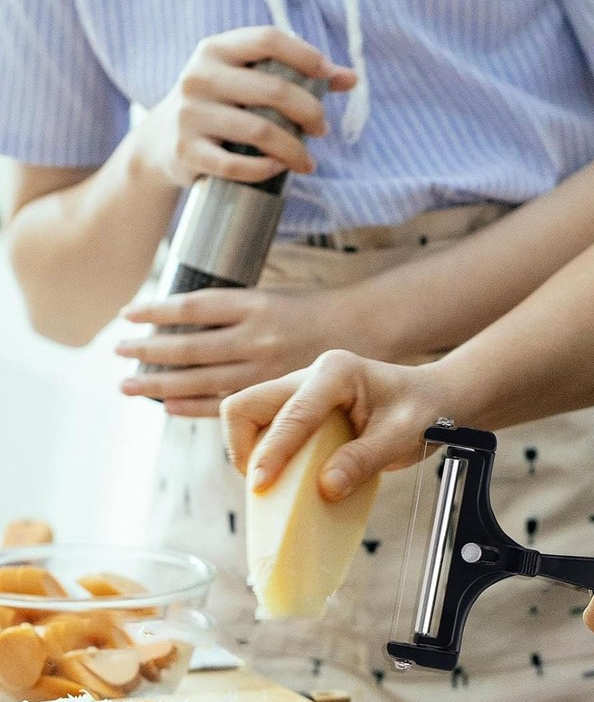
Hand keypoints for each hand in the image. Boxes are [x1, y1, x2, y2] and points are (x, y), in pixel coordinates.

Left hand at [115, 286, 381, 416]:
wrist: (366, 330)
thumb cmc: (315, 310)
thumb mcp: (273, 295)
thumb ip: (234, 310)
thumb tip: (184, 320)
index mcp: (256, 303)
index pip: (194, 305)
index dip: (158, 310)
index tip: (128, 313)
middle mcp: (258, 336)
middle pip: (189, 345)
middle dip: (148, 350)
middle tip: (118, 351)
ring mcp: (265, 368)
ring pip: (200, 378)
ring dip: (158, 383)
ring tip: (128, 383)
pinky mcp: (274, 392)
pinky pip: (224, 404)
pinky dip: (191, 406)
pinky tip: (167, 405)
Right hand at [133, 26, 354, 186]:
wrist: (159, 142)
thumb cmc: (220, 105)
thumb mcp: (245, 81)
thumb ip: (295, 75)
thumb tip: (352, 78)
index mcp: (215, 50)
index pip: (268, 39)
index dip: (306, 55)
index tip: (330, 76)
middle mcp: (199, 77)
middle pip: (273, 90)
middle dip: (310, 112)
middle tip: (322, 128)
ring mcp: (190, 115)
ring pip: (260, 131)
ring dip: (295, 149)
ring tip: (308, 161)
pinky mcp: (186, 152)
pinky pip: (236, 164)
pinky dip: (265, 168)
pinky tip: (280, 169)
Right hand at [220, 350, 450, 499]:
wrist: (430, 400)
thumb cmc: (420, 410)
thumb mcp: (402, 436)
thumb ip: (364, 460)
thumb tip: (326, 486)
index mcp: (337, 372)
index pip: (292, 413)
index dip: (272, 451)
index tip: (261, 485)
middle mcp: (310, 375)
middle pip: (246, 404)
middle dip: (245, 447)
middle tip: (265, 485)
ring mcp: (300, 389)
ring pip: (249, 416)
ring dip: (254, 452)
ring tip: (279, 482)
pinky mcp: (298, 407)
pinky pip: (265, 429)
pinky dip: (267, 454)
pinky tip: (290, 475)